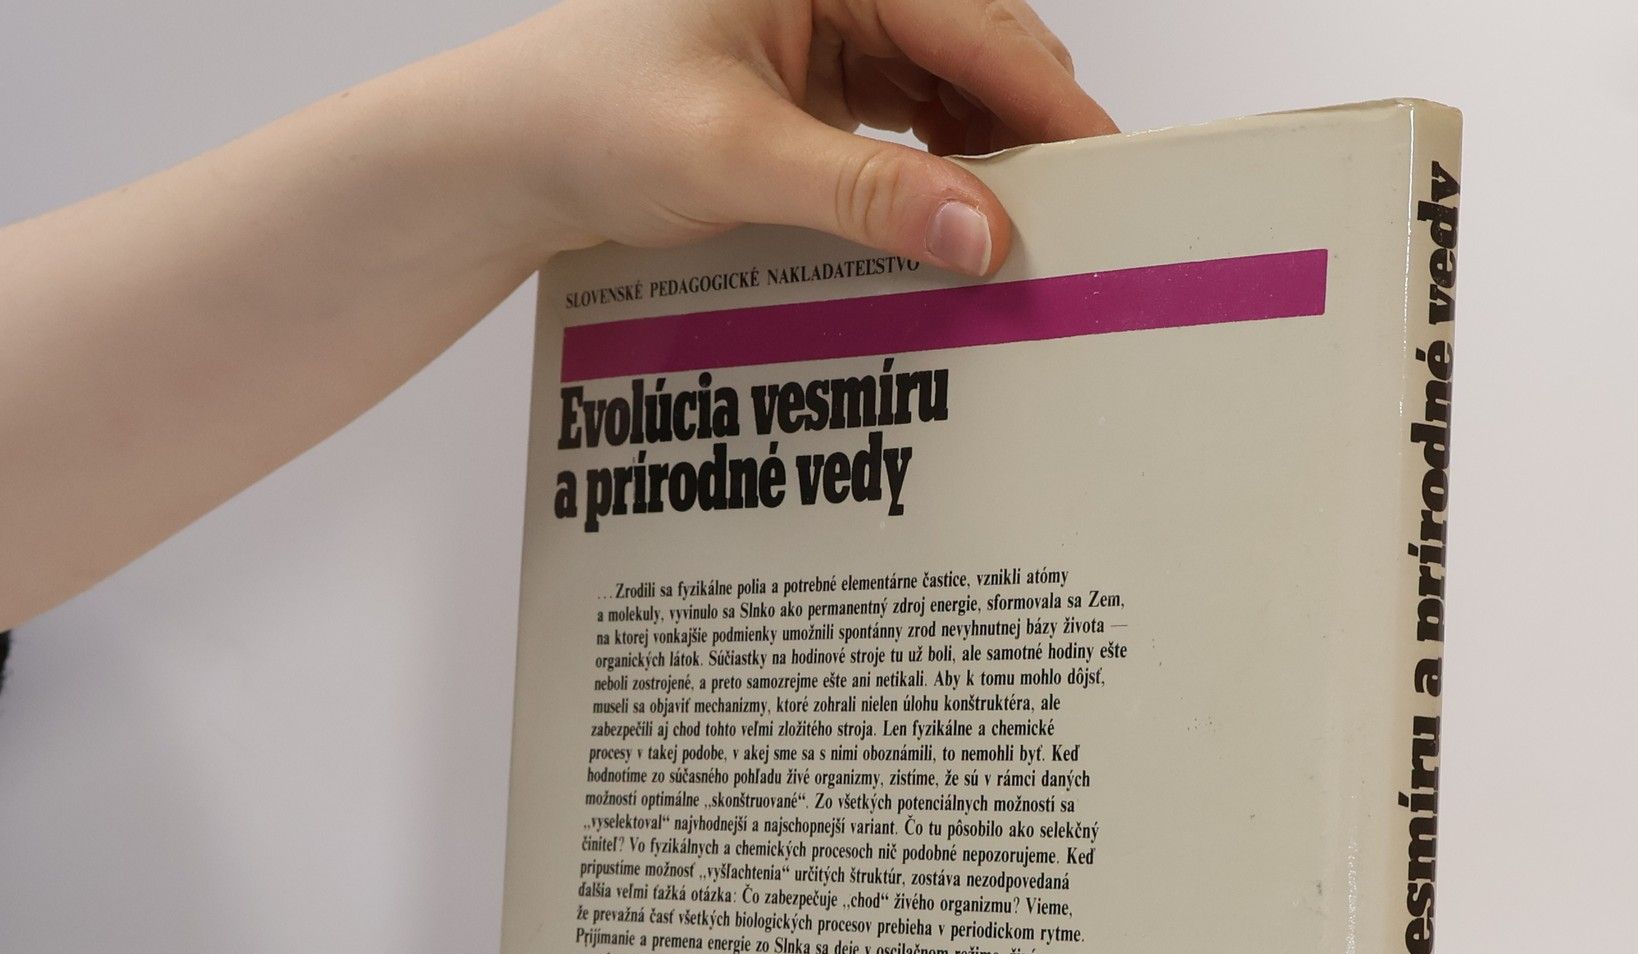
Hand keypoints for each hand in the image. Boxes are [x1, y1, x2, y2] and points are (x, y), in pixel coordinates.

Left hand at [475, 0, 1116, 274]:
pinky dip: (940, 167)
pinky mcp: (818, 79)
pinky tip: (954, 216)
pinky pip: (910, 114)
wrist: (511, 157)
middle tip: (1076, 215)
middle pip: (973, 42)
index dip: (1047, 99)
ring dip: (986, 153)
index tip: (1108, 166)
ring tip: (1016, 228)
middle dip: (1025, 128)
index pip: (971, 19)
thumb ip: (865, 193)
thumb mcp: (735, 158)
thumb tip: (980, 230)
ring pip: (950, 82)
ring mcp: (828, 23)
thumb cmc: (586, 117)